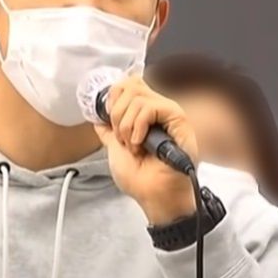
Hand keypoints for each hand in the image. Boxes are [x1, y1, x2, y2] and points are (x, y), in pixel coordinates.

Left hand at [93, 76, 199, 224]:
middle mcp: (158, 110)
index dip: (114, 98)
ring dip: (127, 126)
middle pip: (130, 84)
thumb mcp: (114, 148)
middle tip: (122, 137)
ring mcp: (169, 113)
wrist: (152, 195)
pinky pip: (150, 107)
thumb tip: (98, 118)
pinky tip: (141, 143)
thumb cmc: (140, 179)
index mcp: (145, 115)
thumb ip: (108, 130)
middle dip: (117, 114)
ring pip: (137, 97)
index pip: (129, 82)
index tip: (110, 121)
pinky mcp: (179, 119)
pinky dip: (138, 127)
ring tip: (133, 145)